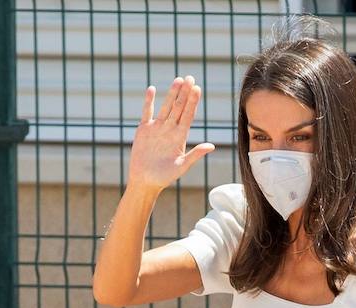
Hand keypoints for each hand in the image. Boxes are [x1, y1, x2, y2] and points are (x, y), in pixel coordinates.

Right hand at [128, 76, 215, 193]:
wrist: (145, 182)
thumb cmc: (164, 177)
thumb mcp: (182, 166)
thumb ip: (195, 154)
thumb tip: (212, 146)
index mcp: (180, 136)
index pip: (189, 115)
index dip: (193, 102)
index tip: (197, 88)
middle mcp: (170, 129)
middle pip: (179, 107)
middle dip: (185, 93)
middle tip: (191, 77)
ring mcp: (157, 128)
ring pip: (165, 107)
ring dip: (172, 94)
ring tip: (178, 80)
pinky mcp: (144, 130)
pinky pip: (147, 113)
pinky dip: (149, 101)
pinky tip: (152, 89)